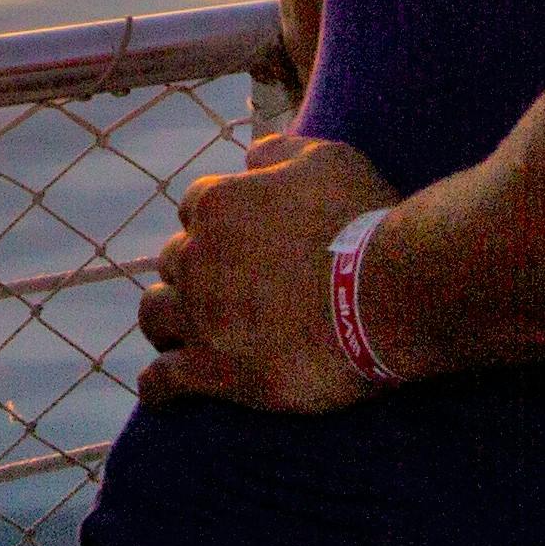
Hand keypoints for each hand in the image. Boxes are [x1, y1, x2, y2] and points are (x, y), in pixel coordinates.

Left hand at [134, 131, 402, 413]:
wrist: (388, 293)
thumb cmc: (363, 221)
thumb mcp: (326, 160)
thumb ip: (279, 151)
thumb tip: (249, 154)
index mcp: (218, 205)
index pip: (194, 208)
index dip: (215, 224)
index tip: (236, 242)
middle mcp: (197, 257)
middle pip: (174, 261)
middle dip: (194, 271)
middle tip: (222, 290)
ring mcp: (201, 316)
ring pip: (156, 315)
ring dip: (168, 320)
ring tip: (181, 335)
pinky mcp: (213, 370)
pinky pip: (163, 381)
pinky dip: (157, 387)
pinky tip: (160, 394)